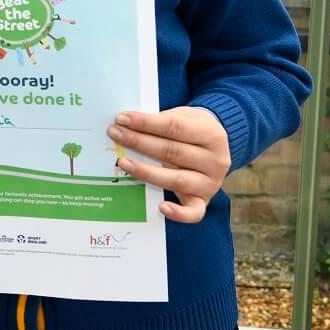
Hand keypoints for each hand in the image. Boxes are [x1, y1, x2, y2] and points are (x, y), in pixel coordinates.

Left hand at [108, 106, 229, 223]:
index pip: (174, 126)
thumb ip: (158, 121)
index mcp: (211, 134)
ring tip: (123, 162)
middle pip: (172, 151)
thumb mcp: (182, 116)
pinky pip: (194, 212)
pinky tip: (160, 207)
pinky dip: (178, 213)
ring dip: (146, 172)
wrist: (212, 144)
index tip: (122, 118)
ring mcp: (211, 183)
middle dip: (139, 142)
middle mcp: (215, 160)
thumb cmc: (190, 129)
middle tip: (115, 135)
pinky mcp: (204, 201)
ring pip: (177, 179)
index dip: (146, 123)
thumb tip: (124, 124)